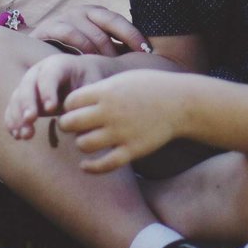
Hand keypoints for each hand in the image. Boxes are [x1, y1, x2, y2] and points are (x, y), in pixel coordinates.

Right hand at [4, 50, 103, 140]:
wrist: (80, 76)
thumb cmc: (88, 81)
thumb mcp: (92, 84)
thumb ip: (87, 99)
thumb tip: (81, 122)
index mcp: (58, 65)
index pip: (49, 75)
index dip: (48, 91)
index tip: (51, 109)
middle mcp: (38, 72)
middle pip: (28, 85)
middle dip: (28, 103)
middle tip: (30, 119)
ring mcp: (27, 84)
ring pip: (17, 98)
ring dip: (18, 117)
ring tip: (24, 135)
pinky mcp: (22, 99)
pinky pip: (12, 108)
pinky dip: (12, 121)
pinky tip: (17, 135)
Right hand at [30, 4, 151, 57]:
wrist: (35, 53)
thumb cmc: (71, 53)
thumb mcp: (94, 48)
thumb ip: (114, 49)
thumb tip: (146, 58)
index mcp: (96, 14)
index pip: (119, 20)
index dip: (133, 34)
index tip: (148, 51)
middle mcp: (82, 12)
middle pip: (107, 23)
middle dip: (119, 45)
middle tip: (127, 63)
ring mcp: (65, 18)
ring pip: (89, 32)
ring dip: (100, 51)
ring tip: (108, 68)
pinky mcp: (49, 27)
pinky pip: (69, 33)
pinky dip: (80, 48)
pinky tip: (86, 62)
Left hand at [58, 71, 187, 173]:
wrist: (180, 103)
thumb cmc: (149, 88)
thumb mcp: (122, 80)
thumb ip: (98, 90)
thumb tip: (73, 101)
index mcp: (106, 92)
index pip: (70, 102)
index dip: (68, 107)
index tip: (75, 110)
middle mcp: (110, 112)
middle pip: (70, 123)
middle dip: (67, 125)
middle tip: (73, 126)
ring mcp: (121, 132)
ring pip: (83, 144)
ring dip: (81, 144)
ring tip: (88, 140)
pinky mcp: (133, 150)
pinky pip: (104, 165)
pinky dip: (90, 168)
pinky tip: (85, 166)